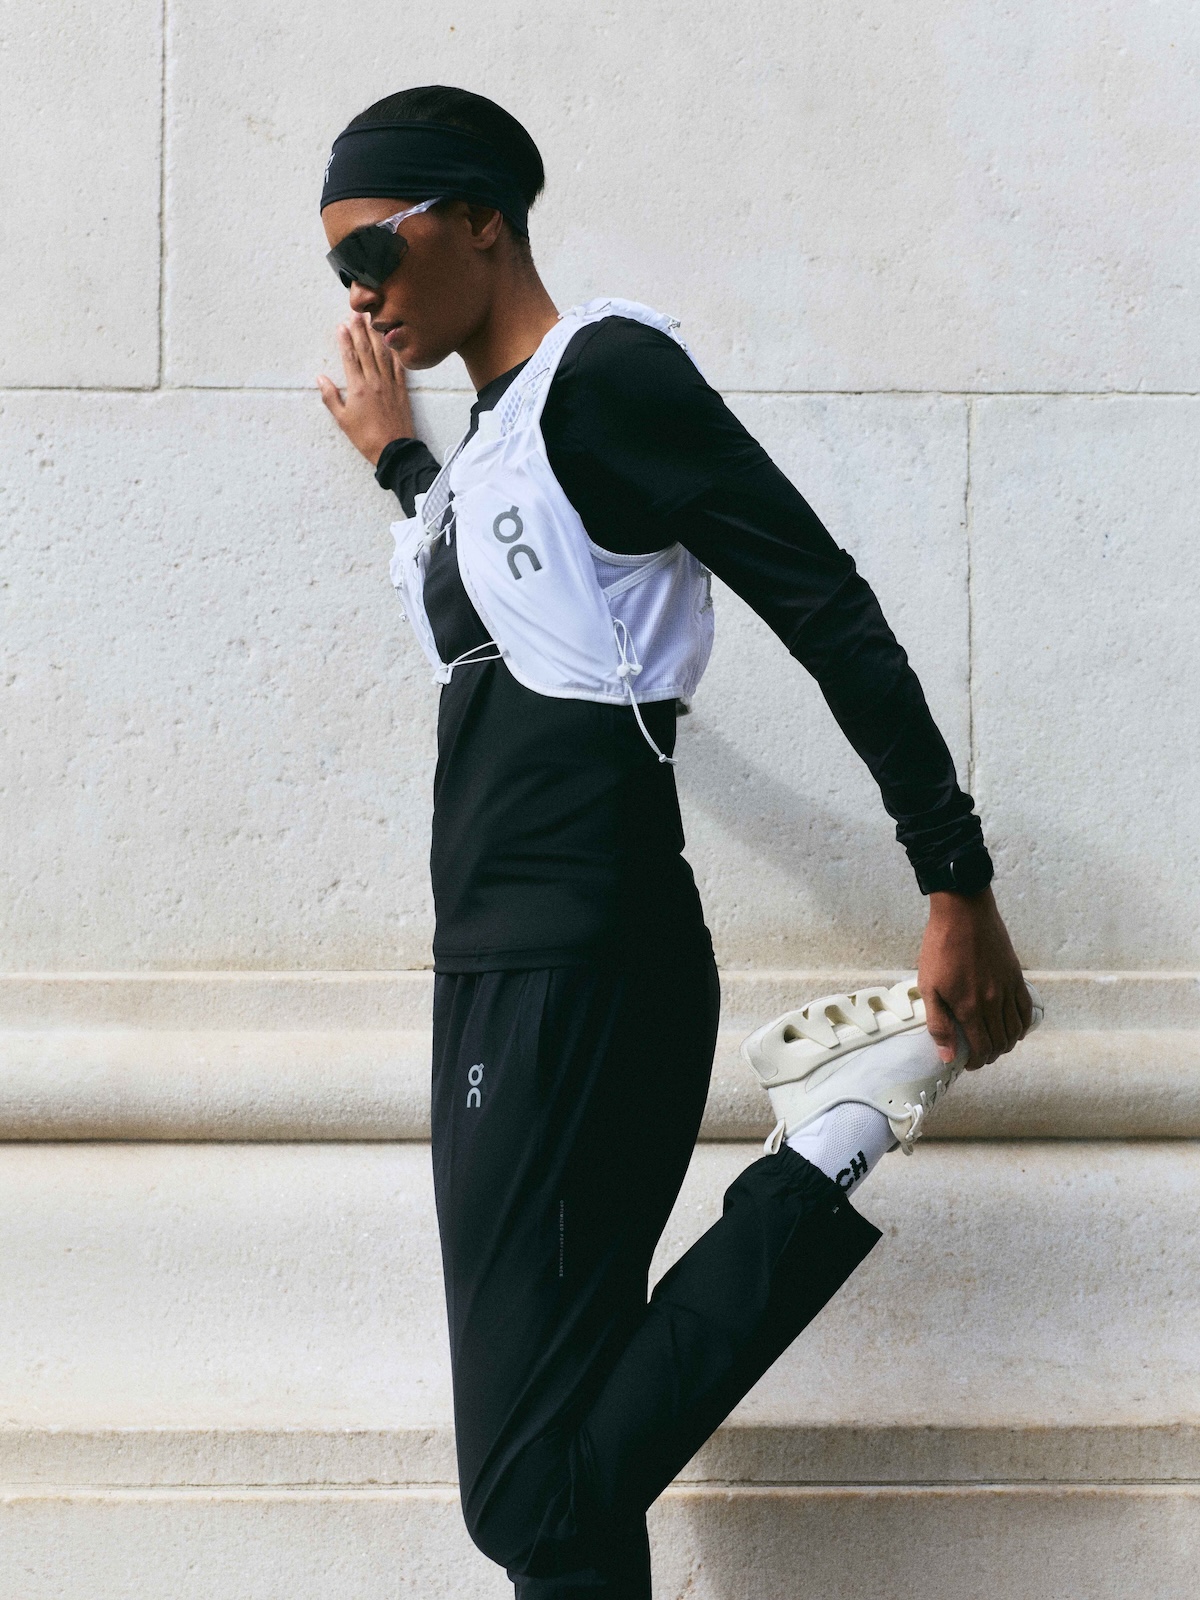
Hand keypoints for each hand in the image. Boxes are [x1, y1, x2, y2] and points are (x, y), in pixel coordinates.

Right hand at [317, 312, 415, 465]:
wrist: (394, 450)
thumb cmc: (365, 438)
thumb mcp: (342, 420)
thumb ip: (330, 397)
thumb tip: (320, 378)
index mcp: (358, 388)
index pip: (350, 358)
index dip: (345, 340)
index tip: (341, 326)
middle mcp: (374, 381)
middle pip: (366, 350)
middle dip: (360, 331)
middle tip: (356, 314)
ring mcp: (390, 384)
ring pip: (383, 354)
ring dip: (376, 336)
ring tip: (372, 321)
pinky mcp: (402, 390)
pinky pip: (399, 366)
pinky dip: (395, 352)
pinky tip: (392, 341)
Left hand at [917, 887, 1032, 1069]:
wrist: (963, 913)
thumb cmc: (940, 947)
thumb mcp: (929, 986)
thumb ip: (938, 1023)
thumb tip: (948, 1055)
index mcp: (969, 1008)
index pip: (981, 1048)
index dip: (977, 1062)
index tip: (968, 1063)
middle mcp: (993, 1003)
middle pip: (1000, 1043)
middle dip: (991, 1055)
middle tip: (980, 1055)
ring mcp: (1007, 990)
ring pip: (1015, 1030)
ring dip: (1007, 1043)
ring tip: (995, 1044)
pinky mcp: (1016, 977)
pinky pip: (1026, 1009)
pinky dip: (1022, 1025)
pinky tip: (1014, 1028)